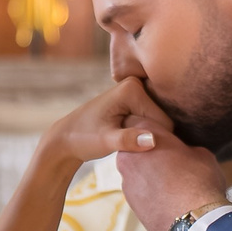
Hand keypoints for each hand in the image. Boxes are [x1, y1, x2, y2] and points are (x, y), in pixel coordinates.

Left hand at [45, 77, 171, 172]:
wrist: (66, 137)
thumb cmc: (82, 138)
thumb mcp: (105, 141)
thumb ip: (128, 140)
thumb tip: (153, 140)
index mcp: (132, 89)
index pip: (164, 122)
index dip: (153, 139)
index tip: (132, 146)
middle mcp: (137, 84)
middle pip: (165, 120)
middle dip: (152, 136)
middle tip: (127, 144)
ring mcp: (137, 91)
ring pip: (160, 122)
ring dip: (149, 135)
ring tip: (126, 141)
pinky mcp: (136, 100)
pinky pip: (153, 121)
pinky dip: (145, 132)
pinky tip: (130, 138)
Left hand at [113, 136, 229, 230]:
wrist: (194, 220)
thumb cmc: (200, 181)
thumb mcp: (201, 154)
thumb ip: (185, 149)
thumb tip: (184, 154)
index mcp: (146, 135)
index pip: (143, 123)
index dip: (158, 131)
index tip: (169, 138)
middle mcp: (129, 155)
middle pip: (136, 149)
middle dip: (150, 153)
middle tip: (171, 161)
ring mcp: (126, 180)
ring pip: (136, 171)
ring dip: (148, 174)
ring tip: (171, 184)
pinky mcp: (129, 202)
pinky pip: (139, 191)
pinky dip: (149, 192)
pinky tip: (167, 198)